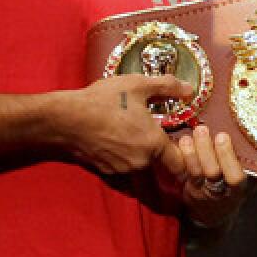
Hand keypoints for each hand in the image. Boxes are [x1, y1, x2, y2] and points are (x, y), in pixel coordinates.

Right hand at [56, 73, 193, 182]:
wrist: (67, 118)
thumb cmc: (105, 100)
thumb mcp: (139, 85)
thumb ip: (168, 87)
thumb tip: (190, 89)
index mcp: (154, 144)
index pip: (180, 165)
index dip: (184, 156)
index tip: (180, 144)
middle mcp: (141, 162)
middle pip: (160, 165)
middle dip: (160, 152)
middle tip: (154, 132)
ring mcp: (122, 170)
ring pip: (142, 168)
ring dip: (142, 155)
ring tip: (132, 133)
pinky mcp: (106, 172)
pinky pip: (124, 168)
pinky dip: (125, 158)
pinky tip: (117, 140)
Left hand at [177, 125, 246, 228]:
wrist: (213, 215)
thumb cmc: (235, 191)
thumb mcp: (251, 186)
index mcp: (238, 191)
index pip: (235, 177)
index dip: (227, 157)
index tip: (223, 135)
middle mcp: (219, 192)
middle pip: (212, 172)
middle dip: (206, 150)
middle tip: (202, 129)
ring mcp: (201, 191)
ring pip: (195, 172)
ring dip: (191, 152)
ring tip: (190, 134)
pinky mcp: (187, 188)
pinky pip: (183, 173)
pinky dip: (182, 157)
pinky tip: (181, 142)